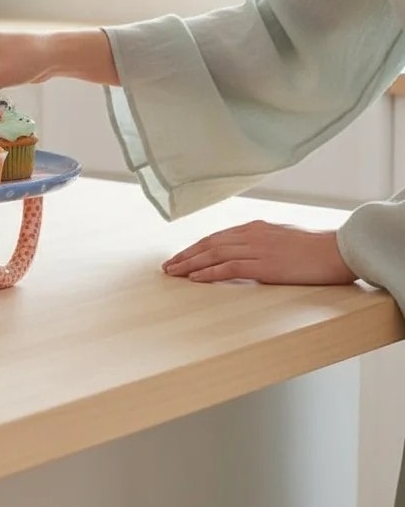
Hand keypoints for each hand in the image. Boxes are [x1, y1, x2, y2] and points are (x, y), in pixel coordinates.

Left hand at [162, 220, 357, 284]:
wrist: (339, 251)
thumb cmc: (317, 248)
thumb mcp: (284, 239)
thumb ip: (263, 243)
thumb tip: (250, 255)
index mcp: (255, 227)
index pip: (217, 237)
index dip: (196, 247)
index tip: (181, 256)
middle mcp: (251, 234)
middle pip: (209, 244)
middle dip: (186, 255)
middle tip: (168, 266)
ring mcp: (257, 248)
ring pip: (213, 254)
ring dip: (190, 264)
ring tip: (173, 273)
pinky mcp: (264, 264)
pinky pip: (228, 267)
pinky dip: (208, 272)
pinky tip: (195, 278)